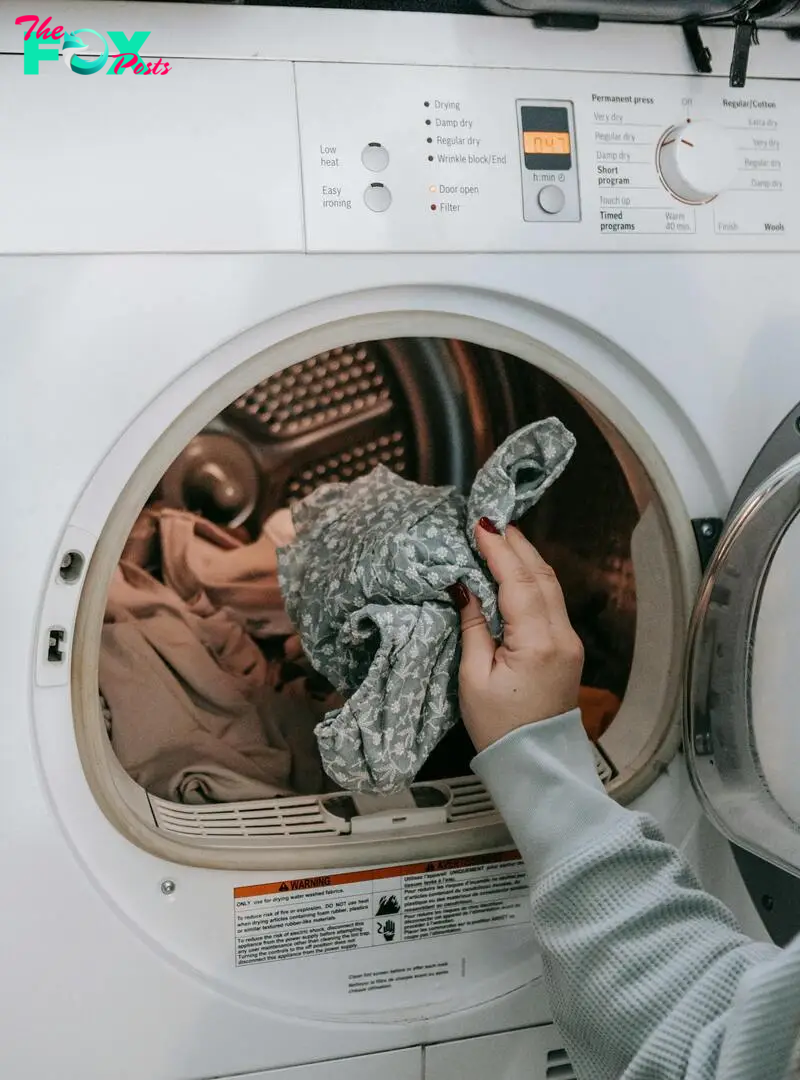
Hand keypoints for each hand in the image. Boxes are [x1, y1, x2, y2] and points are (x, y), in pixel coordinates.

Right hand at [450, 520, 583, 751]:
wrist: (535, 763)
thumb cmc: (499, 729)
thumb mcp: (473, 678)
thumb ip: (472, 627)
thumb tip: (464, 588)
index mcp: (536, 643)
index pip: (518, 582)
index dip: (499, 549)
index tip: (480, 524)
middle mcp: (561, 636)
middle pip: (541, 575)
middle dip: (516, 544)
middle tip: (491, 520)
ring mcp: (569, 641)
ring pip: (550, 585)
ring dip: (526, 558)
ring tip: (501, 537)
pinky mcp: (568, 647)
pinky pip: (552, 601)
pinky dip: (533, 578)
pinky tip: (515, 570)